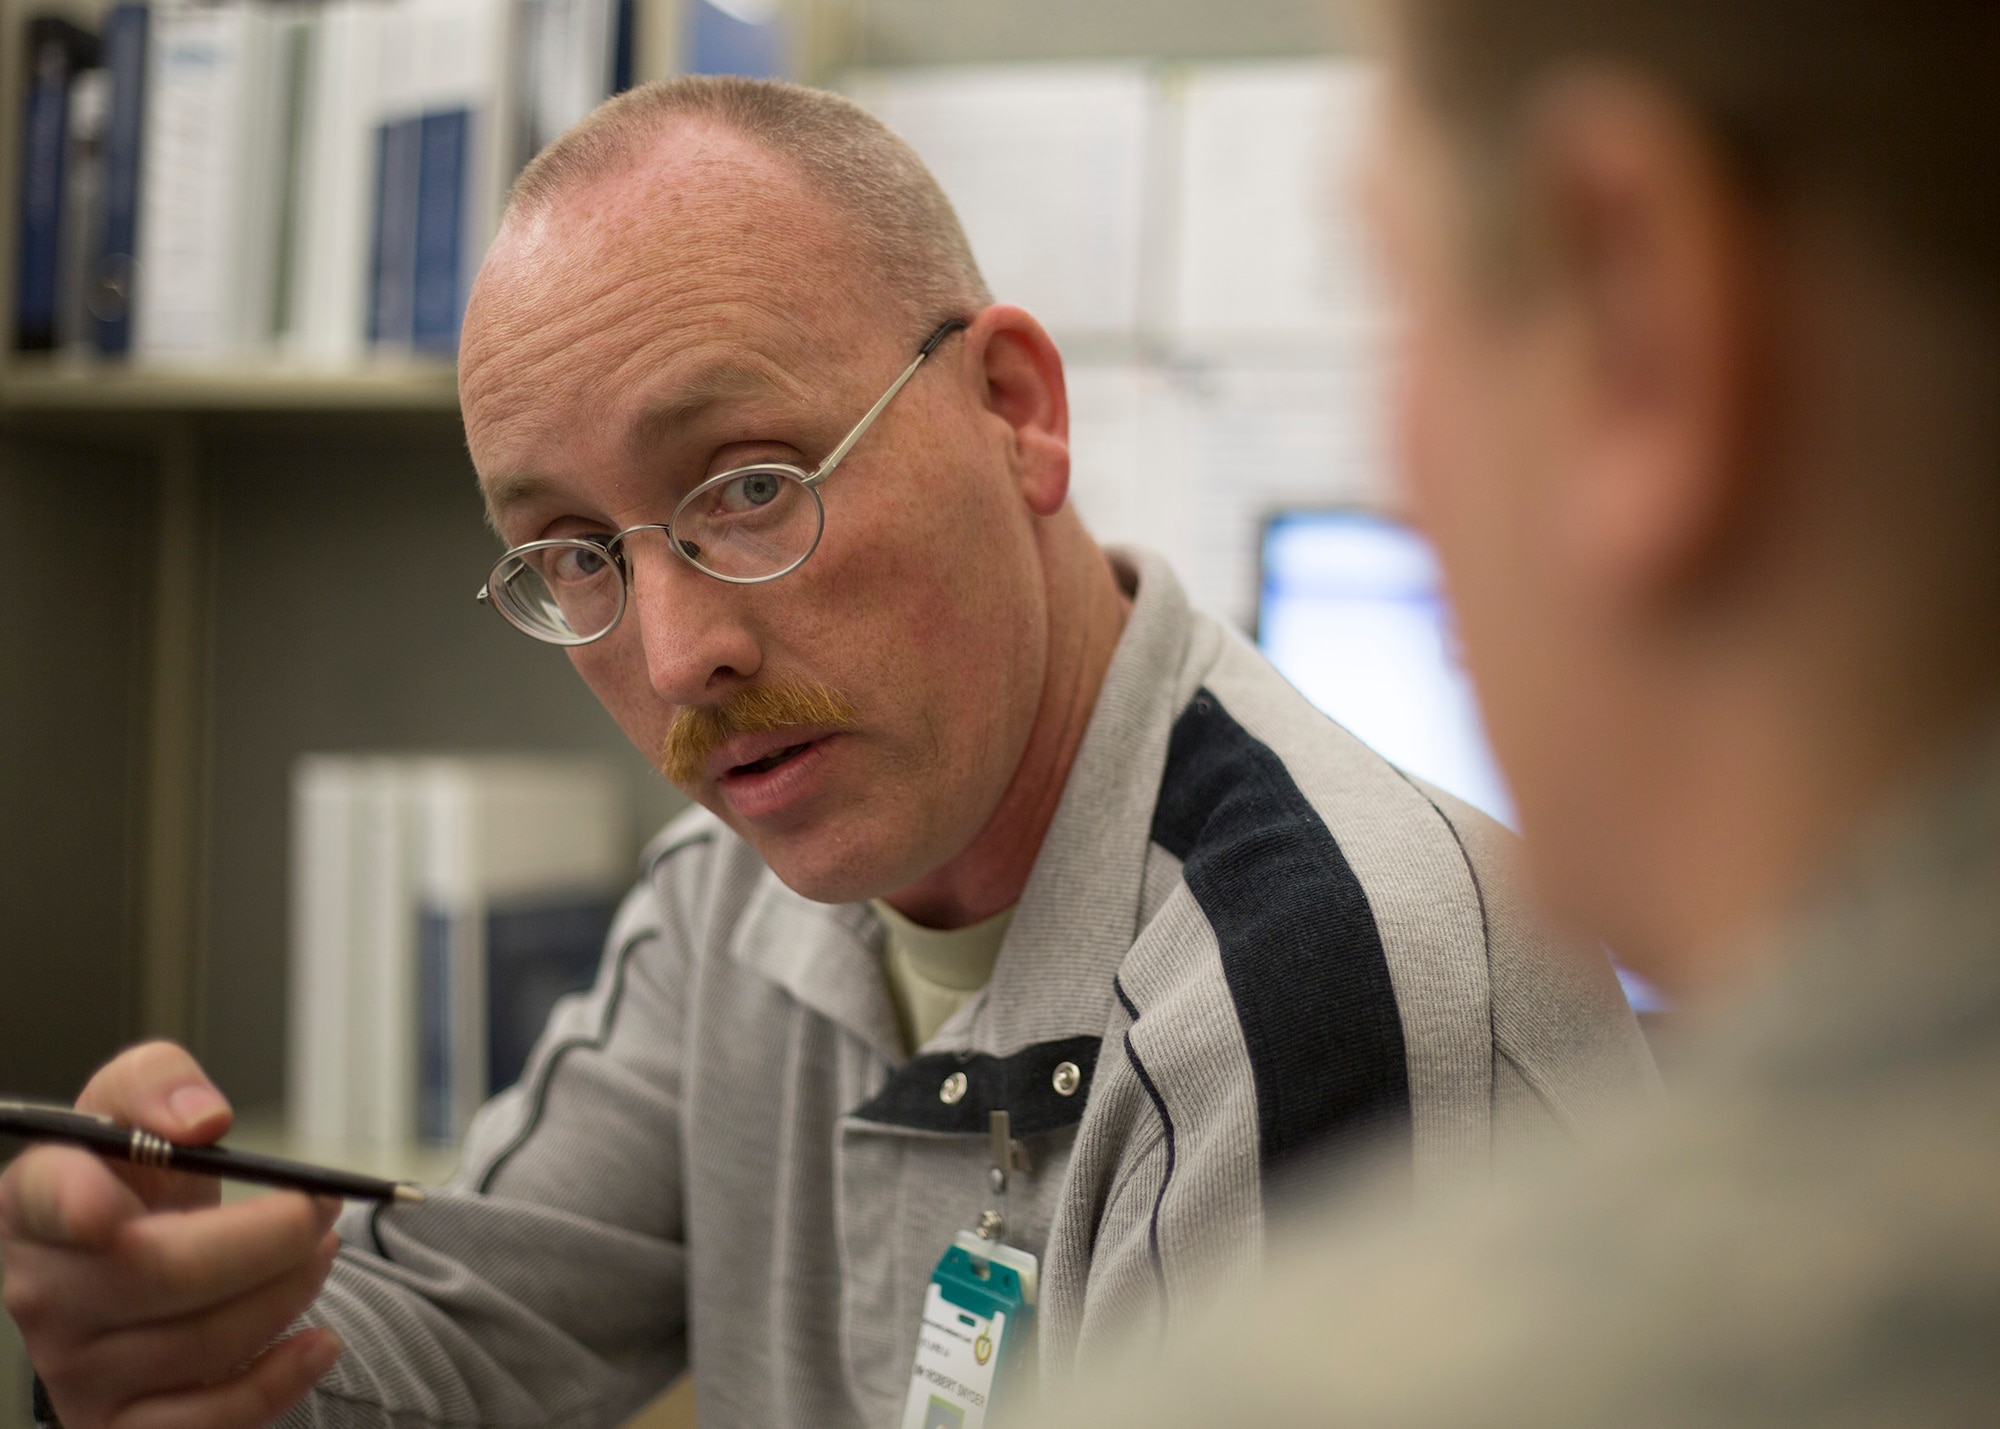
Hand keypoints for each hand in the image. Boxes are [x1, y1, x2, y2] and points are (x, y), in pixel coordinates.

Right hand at [0, 1042, 343, 1428]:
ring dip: (289, 1292)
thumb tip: (200, 1119)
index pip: (44, 1199)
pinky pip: (205, 1422)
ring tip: (323, 1252)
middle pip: (161, 1273)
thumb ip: (158, 1083)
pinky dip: (277, 1382)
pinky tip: (318, 1342)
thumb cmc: (142, 1181)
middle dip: (268, 1237)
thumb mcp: (143, 1107)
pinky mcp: (118, 1425)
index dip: (74, 1205)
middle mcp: (42, 1292)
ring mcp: (75, 1369)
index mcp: (36, 1204)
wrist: (148, 1258)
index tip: (114, 1209)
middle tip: (323, 1207)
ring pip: (202, 1342)